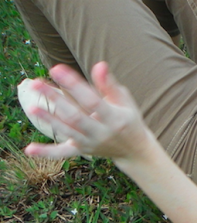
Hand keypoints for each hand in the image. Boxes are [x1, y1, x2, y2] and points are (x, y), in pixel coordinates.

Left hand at [24, 62, 154, 160]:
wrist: (135, 151)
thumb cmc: (128, 119)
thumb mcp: (125, 101)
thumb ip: (109, 84)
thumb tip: (99, 65)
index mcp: (115, 119)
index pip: (92, 101)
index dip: (74, 85)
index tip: (56, 69)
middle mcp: (102, 133)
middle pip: (75, 116)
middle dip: (56, 100)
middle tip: (36, 83)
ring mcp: (91, 143)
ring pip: (67, 131)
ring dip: (49, 120)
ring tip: (32, 107)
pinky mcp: (83, 151)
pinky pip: (63, 153)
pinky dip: (47, 152)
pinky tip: (29, 149)